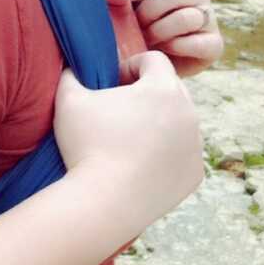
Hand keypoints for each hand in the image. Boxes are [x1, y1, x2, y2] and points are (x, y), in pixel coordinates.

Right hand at [54, 53, 203, 234]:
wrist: (104, 203)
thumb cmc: (86, 146)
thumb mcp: (68, 99)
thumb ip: (71, 73)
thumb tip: (72, 66)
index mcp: (163, 89)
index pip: (154, 61)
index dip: (130, 66)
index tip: (112, 83)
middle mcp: (189, 114)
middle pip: (171, 89)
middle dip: (147, 94)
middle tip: (119, 111)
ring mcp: (195, 146)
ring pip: (180, 122)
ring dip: (159, 123)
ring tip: (128, 138)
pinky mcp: (195, 174)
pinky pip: (182, 153)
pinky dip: (166, 153)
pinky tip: (140, 163)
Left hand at [125, 0, 222, 77]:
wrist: (157, 62)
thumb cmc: (140, 27)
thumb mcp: (132, 7)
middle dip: (149, 12)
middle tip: (136, 26)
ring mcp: (210, 18)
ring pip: (187, 17)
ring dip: (160, 31)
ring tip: (146, 40)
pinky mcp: (214, 44)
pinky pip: (198, 43)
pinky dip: (176, 47)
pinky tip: (163, 50)